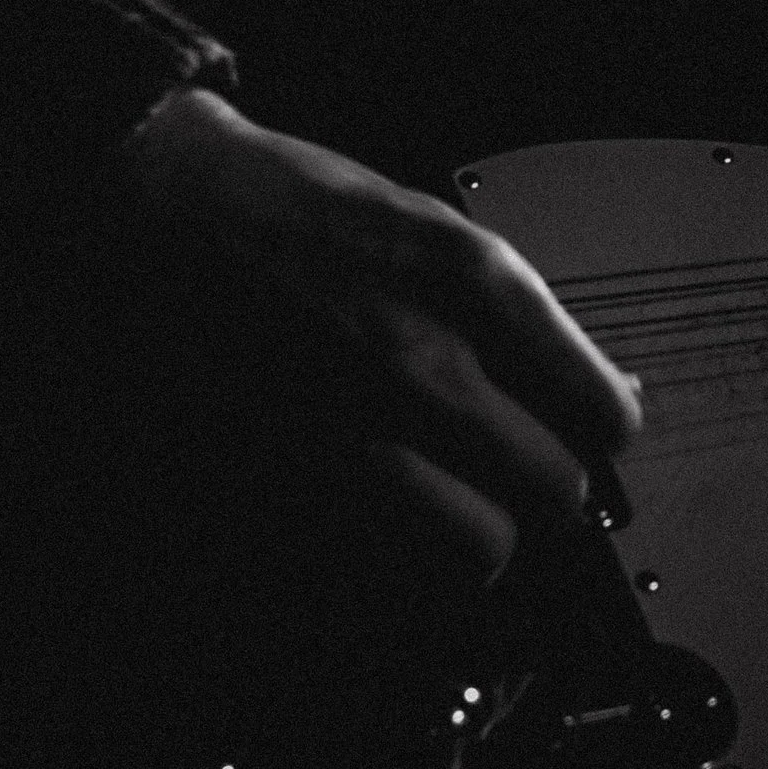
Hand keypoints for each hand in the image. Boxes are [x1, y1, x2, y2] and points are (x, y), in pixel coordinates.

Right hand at [123, 88, 642, 580]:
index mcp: (473, 283)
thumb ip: (519, 315)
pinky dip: (398, 553)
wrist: (165, 210)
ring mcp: (357, 432)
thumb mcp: (432, 225)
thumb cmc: (293, 207)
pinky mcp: (295, 481)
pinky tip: (383, 507)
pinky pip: (388, 561)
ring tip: (452, 499)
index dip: (602, 430)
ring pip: (480, 551)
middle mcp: (425, 362)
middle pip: (554, 493)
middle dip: (545, 488)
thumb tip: (598, 390)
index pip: (601, 411)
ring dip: (478, 535)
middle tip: (518, 469)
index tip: (588, 435)